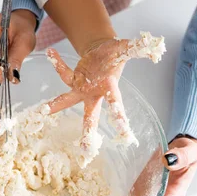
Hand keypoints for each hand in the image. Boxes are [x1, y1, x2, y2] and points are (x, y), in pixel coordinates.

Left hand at [45, 33, 163, 165]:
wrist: (103, 52)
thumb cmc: (116, 55)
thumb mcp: (126, 49)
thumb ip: (139, 48)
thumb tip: (155, 44)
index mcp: (110, 88)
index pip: (116, 106)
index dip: (120, 119)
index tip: (126, 136)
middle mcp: (95, 94)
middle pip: (91, 116)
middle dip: (88, 132)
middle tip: (85, 151)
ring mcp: (81, 89)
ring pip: (67, 100)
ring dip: (54, 106)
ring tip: (41, 111)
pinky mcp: (72, 80)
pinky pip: (63, 73)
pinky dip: (57, 63)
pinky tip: (50, 53)